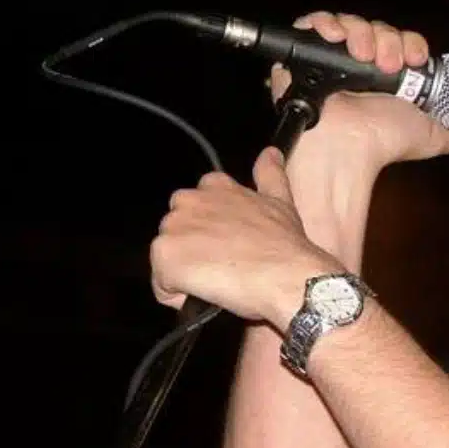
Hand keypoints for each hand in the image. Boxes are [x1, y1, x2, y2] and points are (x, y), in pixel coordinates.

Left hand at [150, 147, 336, 327]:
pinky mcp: (166, 257)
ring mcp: (174, 228)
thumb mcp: (280, 201)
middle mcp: (189, 201)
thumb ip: (270, 174)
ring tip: (220, 281)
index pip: (194, 204)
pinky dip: (181, 295)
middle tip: (224, 265)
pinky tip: (209, 295)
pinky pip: (163, 286)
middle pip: (176, 232)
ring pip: (168, 259)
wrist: (285, 275)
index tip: (226, 243)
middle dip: (192, 249)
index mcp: (214, 187)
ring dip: (186, 272)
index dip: (208, 228)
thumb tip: (271, 152)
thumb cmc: (284, 245)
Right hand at [271, 11, 448, 173]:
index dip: (412, 44)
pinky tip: (336, 37)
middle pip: (378, 28)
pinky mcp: (304, 56)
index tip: (416, 60)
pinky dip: (325, 23)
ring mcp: (332, 60)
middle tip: (389, 64)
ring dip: (362, 33)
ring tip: (363, 57)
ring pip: (351, 23)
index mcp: (388, 77)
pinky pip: (314, 25)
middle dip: (388, 40)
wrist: (347, 150)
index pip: (402, 42)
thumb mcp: (432, 136)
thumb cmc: (384, 144)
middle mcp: (360, 65)